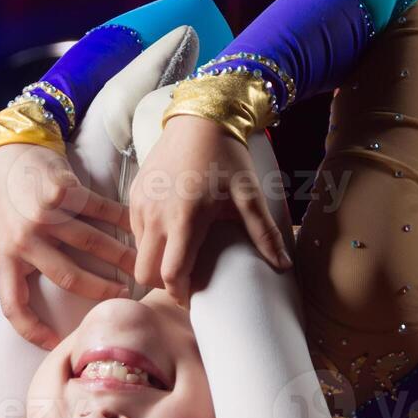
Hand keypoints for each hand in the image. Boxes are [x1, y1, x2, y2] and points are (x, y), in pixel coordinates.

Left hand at [0, 143, 136, 348]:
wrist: (7, 154)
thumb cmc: (9, 203)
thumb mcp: (6, 239)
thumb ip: (26, 266)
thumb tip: (57, 302)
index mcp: (6, 257)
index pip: (14, 305)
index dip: (33, 330)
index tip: (58, 342)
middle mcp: (24, 239)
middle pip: (69, 277)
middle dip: (101, 290)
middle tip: (123, 295)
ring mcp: (44, 214)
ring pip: (91, 243)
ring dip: (120, 256)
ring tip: (138, 265)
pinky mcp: (63, 190)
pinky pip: (99, 210)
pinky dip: (121, 220)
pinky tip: (135, 228)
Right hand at [128, 115, 291, 306]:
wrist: (199, 118)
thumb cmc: (227, 156)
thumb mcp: (248, 193)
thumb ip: (263, 232)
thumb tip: (282, 265)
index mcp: (185, 219)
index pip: (170, 275)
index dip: (179, 295)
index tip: (193, 300)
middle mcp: (156, 215)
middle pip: (145, 273)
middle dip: (162, 284)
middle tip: (185, 282)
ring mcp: (141, 205)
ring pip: (138, 253)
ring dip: (155, 262)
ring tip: (179, 257)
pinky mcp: (134, 195)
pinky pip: (135, 232)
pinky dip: (149, 241)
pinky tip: (171, 232)